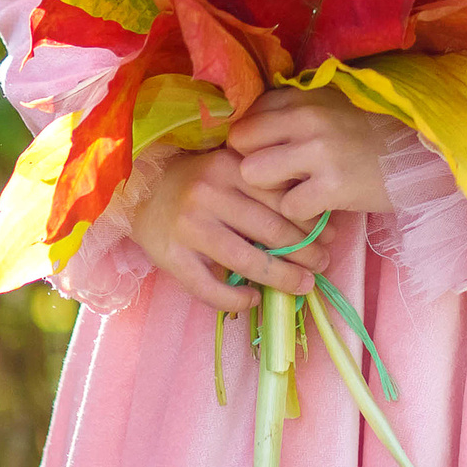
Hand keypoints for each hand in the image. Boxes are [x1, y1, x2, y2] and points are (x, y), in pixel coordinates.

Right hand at [132, 147, 329, 313]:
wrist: (137, 191)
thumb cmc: (193, 180)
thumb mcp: (227, 167)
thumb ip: (261, 184)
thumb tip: (315, 218)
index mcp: (227, 167)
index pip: (280, 198)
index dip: (310, 221)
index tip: (329, 235)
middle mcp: (208, 194)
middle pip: (270, 230)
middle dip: (305, 252)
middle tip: (324, 263)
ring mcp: (189, 228)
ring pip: (247, 261)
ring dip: (283, 278)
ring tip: (303, 285)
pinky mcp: (172, 257)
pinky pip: (210, 289)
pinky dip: (237, 299)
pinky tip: (255, 299)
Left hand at [226, 89, 397, 224]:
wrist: (420, 152)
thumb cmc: (370, 132)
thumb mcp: (330, 106)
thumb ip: (292, 111)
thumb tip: (245, 132)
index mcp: (304, 94)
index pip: (247, 115)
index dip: (250, 139)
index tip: (265, 153)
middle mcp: (307, 116)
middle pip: (240, 142)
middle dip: (252, 162)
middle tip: (277, 175)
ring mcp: (319, 151)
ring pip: (254, 173)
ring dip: (271, 188)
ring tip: (294, 189)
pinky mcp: (333, 186)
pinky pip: (288, 206)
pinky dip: (300, 212)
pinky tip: (318, 205)